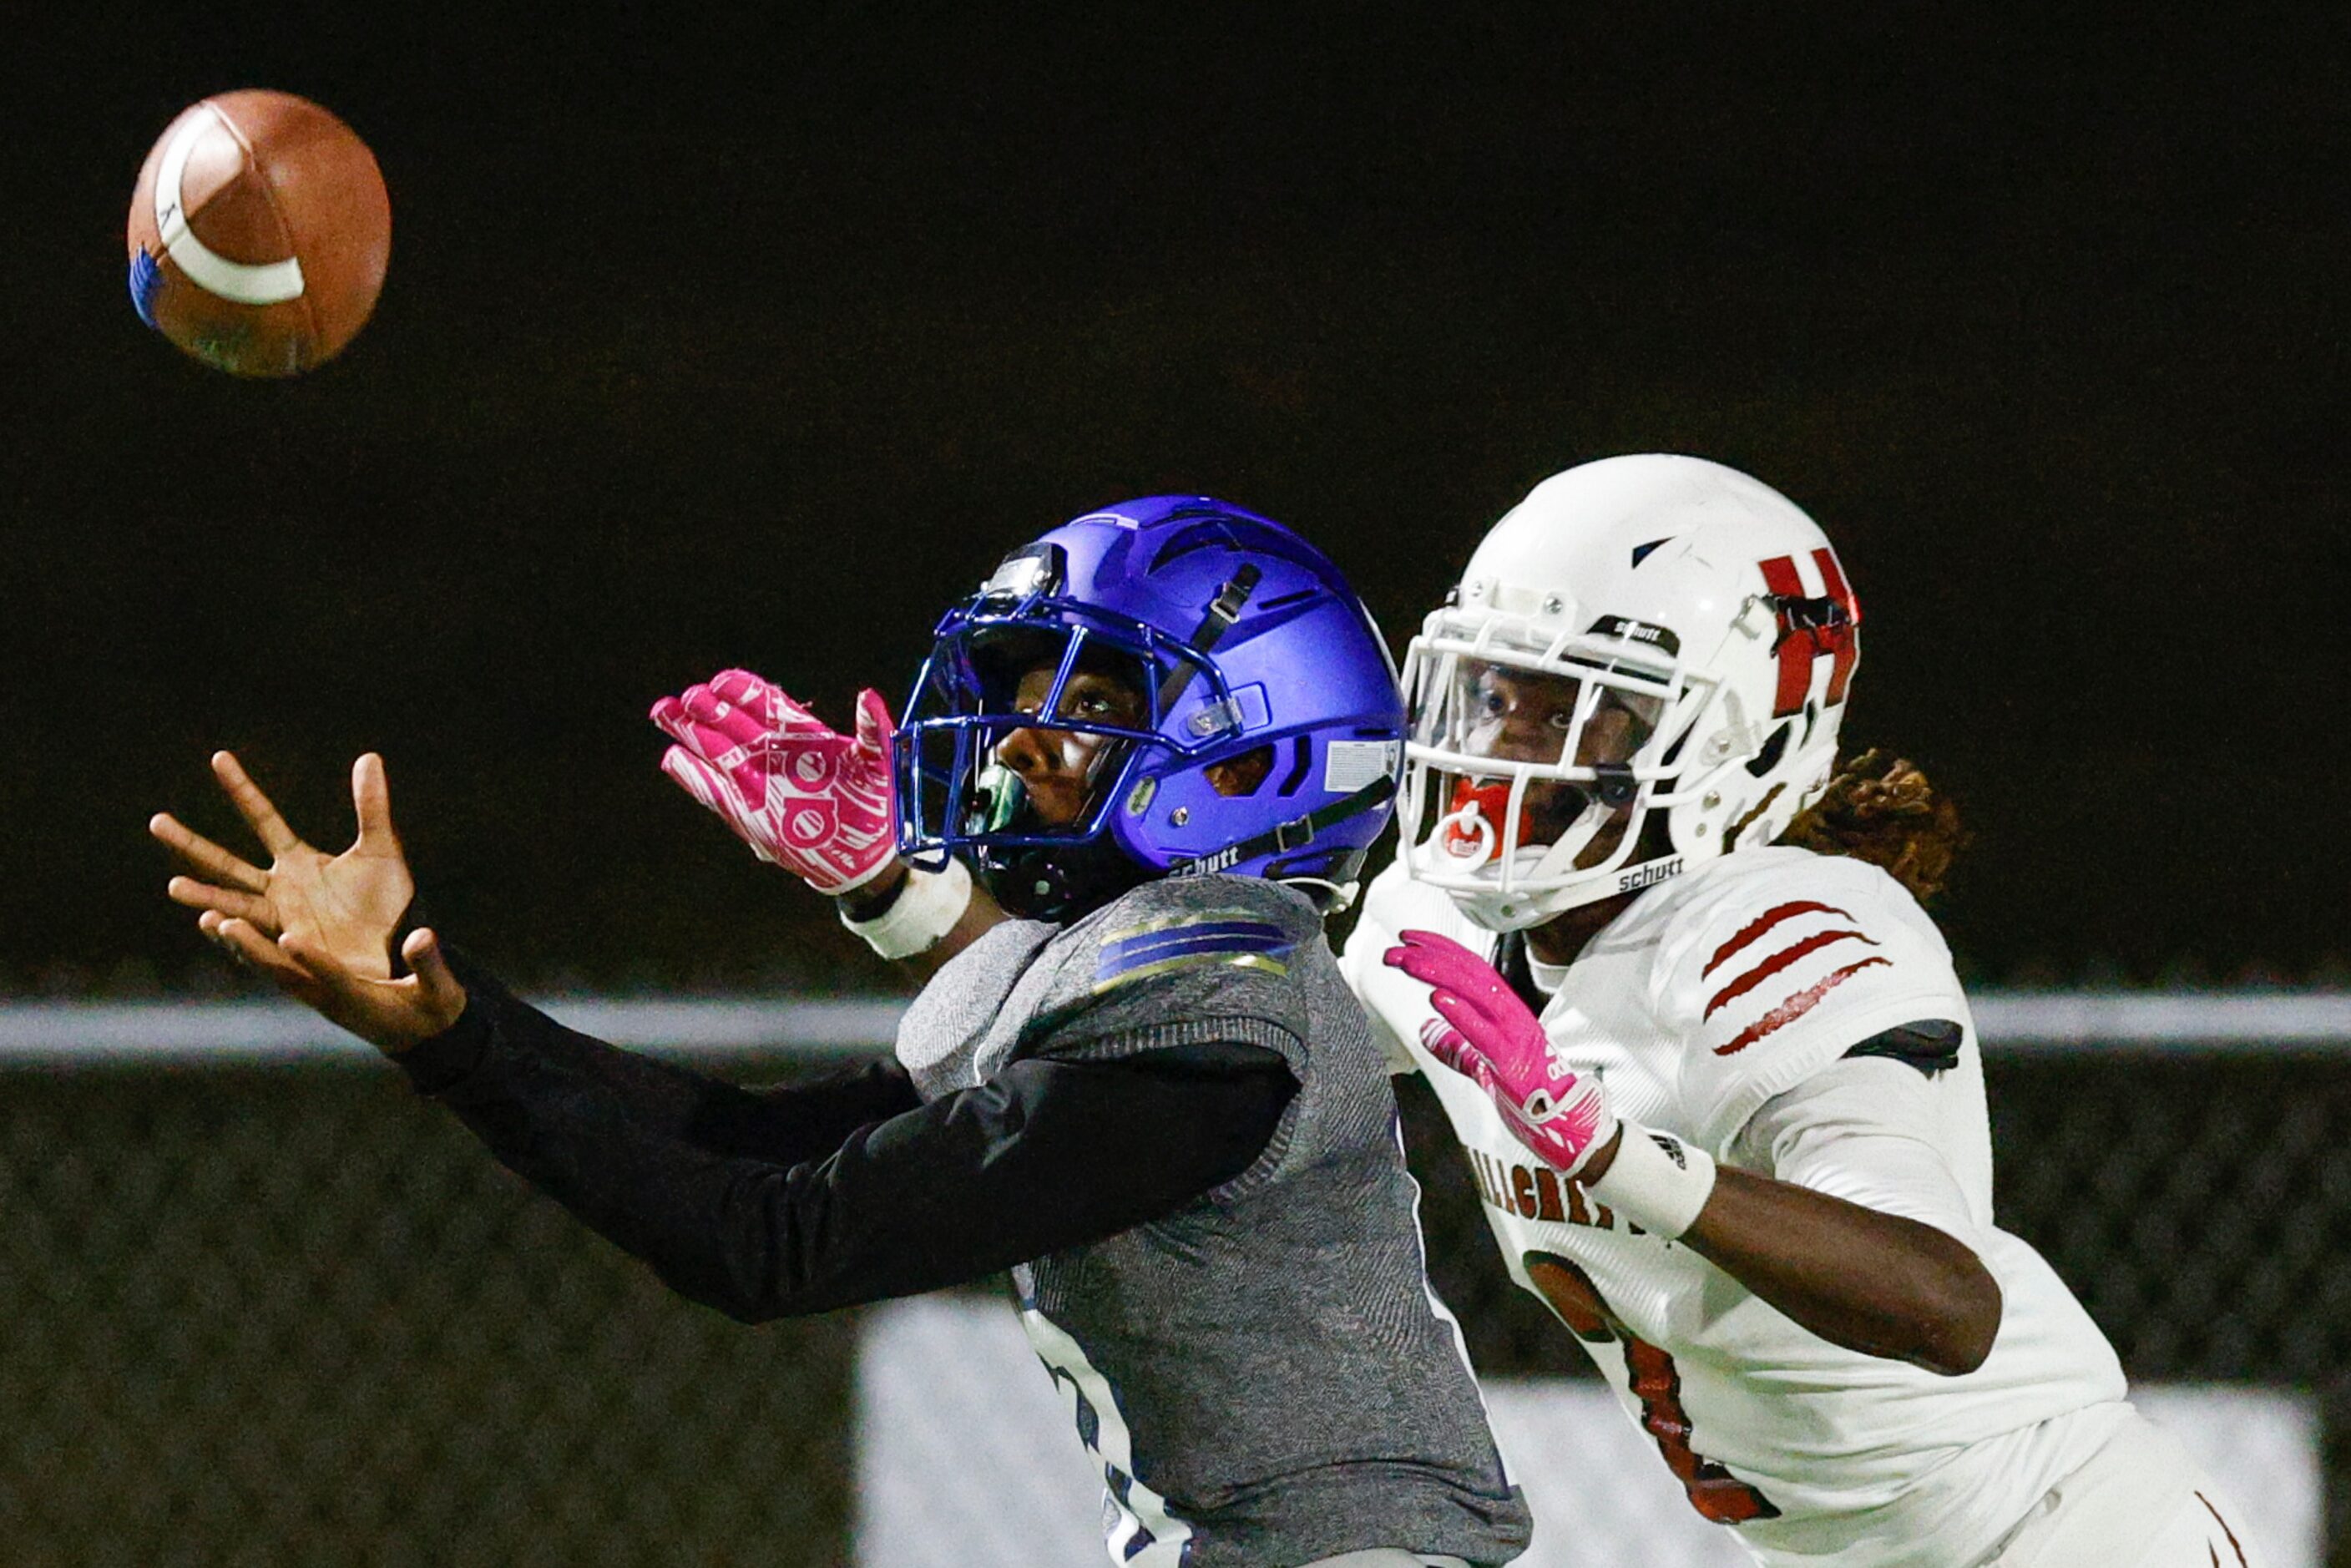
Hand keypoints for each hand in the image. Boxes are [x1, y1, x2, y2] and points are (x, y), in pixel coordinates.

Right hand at [150, 751, 466, 1052]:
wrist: (397, 951)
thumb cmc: (387, 903)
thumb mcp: (381, 850)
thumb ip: (371, 807)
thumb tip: (368, 756)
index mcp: (298, 862)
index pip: (263, 819)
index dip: (242, 789)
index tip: (219, 757)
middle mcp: (280, 891)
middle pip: (228, 864)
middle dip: (192, 845)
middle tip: (156, 821)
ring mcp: (282, 922)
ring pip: (234, 908)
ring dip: (206, 898)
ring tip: (175, 886)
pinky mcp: (292, 952)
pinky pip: (260, 944)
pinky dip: (239, 935)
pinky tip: (215, 923)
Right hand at [649, 670, 898, 894]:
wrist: (862, 853)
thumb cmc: (873, 804)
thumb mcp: (878, 763)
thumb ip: (871, 729)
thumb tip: (867, 696)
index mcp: (801, 736)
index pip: (765, 703)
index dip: (743, 690)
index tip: (722, 682)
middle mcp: (773, 754)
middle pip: (732, 723)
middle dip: (707, 708)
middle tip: (684, 697)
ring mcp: (757, 781)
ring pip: (717, 750)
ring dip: (691, 732)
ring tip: (663, 711)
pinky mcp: (747, 811)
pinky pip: (714, 789)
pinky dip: (692, 775)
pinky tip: (673, 759)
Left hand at [1383, 929, 1618, 1176]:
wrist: (1567, 1126)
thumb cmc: (1531, 1094)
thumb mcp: (1483, 1064)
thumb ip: (1455, 1046)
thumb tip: (1425, 1030)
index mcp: (1506, 1011)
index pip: (1471, 967)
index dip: (1440, 948)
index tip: (1409, 939)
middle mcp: (1512, 1015)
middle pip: (1470, 972)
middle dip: (1430, 956)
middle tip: (1397, 948)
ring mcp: (1515, 1035)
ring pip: (1477, 993)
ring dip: (1439, 974)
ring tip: (1410, 963)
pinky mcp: (1513, 1061)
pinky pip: (1485, 1033)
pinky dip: (1461, 1014)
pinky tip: (1439, 1000)